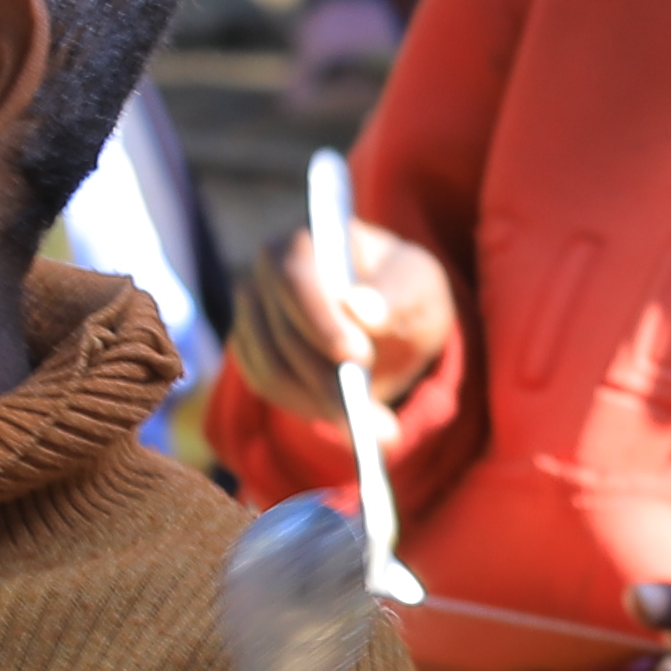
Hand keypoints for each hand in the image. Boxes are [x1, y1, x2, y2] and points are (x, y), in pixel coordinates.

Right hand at [223, 210, 455, 420]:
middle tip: (377, 422)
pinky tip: (352, 425)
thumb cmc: (403, 289)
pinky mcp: (252, 351)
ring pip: (273, 370)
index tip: (356, 354)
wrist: (389, 316)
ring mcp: (252, 314)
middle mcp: (265, 273)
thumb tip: (359, 308)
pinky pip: (270, 388)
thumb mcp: (418, 286)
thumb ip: (393, 295)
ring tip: (377, 432)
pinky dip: (310, 410)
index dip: (320, 318)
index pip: (294, 274)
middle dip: (329, 381)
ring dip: (324, 405)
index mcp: (304, 238)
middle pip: (281, 333)